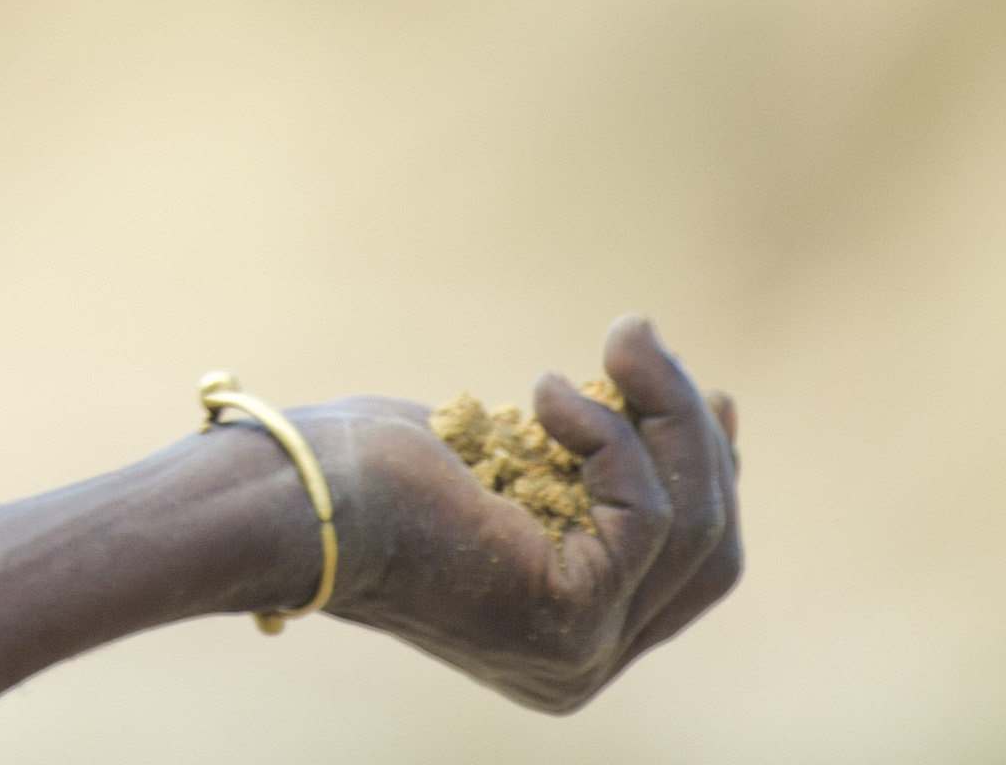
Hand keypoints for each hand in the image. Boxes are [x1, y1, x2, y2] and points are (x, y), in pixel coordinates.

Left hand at [294, 314, 742, 711]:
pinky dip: (607, 434)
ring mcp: (584, 653)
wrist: (291, 499)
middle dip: (695, 437)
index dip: (713, 476)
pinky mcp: (572, 618)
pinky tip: (545, 392)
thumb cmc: (370, 472)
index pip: (693, 568)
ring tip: (623, 339)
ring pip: (691, 525)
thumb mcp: (511, 460)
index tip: (710, 394)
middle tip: (645, 345)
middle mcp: (585, 666)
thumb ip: (598, 459)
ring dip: (666, 412)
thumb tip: (714, 405)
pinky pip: (642, 511)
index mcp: (570, 641)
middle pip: (710, 550)